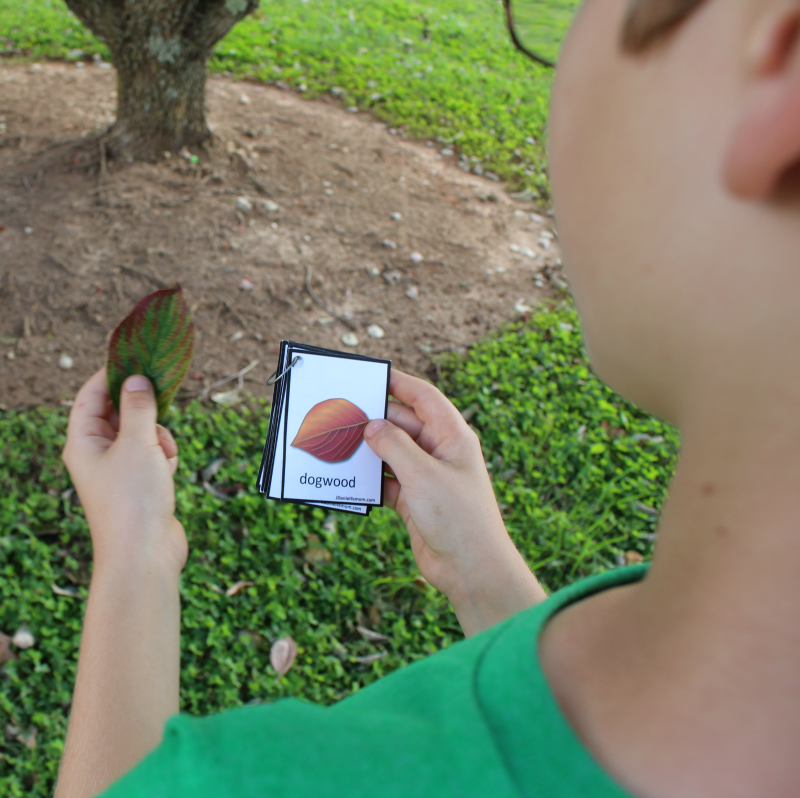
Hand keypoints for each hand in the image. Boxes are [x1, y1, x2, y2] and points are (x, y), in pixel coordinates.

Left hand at [62, 368, 187, 576]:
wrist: (144, 554)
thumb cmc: (133, 499)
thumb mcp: (138, 443)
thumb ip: (139, 406)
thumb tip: (136, 379)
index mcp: (82, 442)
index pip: (90, 396)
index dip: (111, 375)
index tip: (138, 359)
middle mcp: (96, 454)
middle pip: (118, 412)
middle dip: (143, 409)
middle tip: (163, 399)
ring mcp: (118, 470)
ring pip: (141, 432)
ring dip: (159, 435)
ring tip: (164, 455)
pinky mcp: (139, 483)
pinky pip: (153, 454)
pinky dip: (165, 456)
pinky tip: (169, 471)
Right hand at [364, 370, 544, 635]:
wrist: (470, 569)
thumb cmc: (458, 517)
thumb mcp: (423, 475)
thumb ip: (394, 446)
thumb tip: (371, 425)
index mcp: (452, 436)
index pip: (424, 398)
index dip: (399, 383)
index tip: (371, 374)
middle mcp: (439, 452)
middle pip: (402, 425)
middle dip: (374, 420)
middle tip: (341, 413)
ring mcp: (426, 477)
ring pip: (391, 453)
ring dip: (368, 450)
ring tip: (337, 443)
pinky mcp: (414, 500)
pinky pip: (386, 480)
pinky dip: (369, 479)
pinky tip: (347, 477)